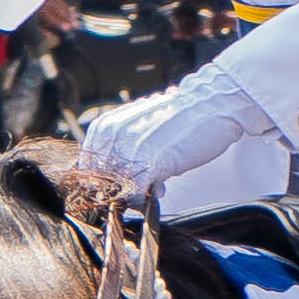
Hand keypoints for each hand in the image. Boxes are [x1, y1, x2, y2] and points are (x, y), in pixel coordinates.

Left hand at [75, 68, 270, 191]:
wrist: (211, 103)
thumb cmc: (178, 114)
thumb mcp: (137, 123)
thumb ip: (121, 143)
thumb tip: (111, 171)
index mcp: (106, 125)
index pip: (87, 167)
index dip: (101, 183)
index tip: (114, 189)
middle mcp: (114, 135)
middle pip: (102, 182)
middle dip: (119, 192)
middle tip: (136, 192)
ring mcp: (133, 149)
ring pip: (119, 189)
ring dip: (135, 195)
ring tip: (152, 186)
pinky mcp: (155, 162)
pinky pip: (139, 192)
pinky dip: (148, 195)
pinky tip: (161, 187)